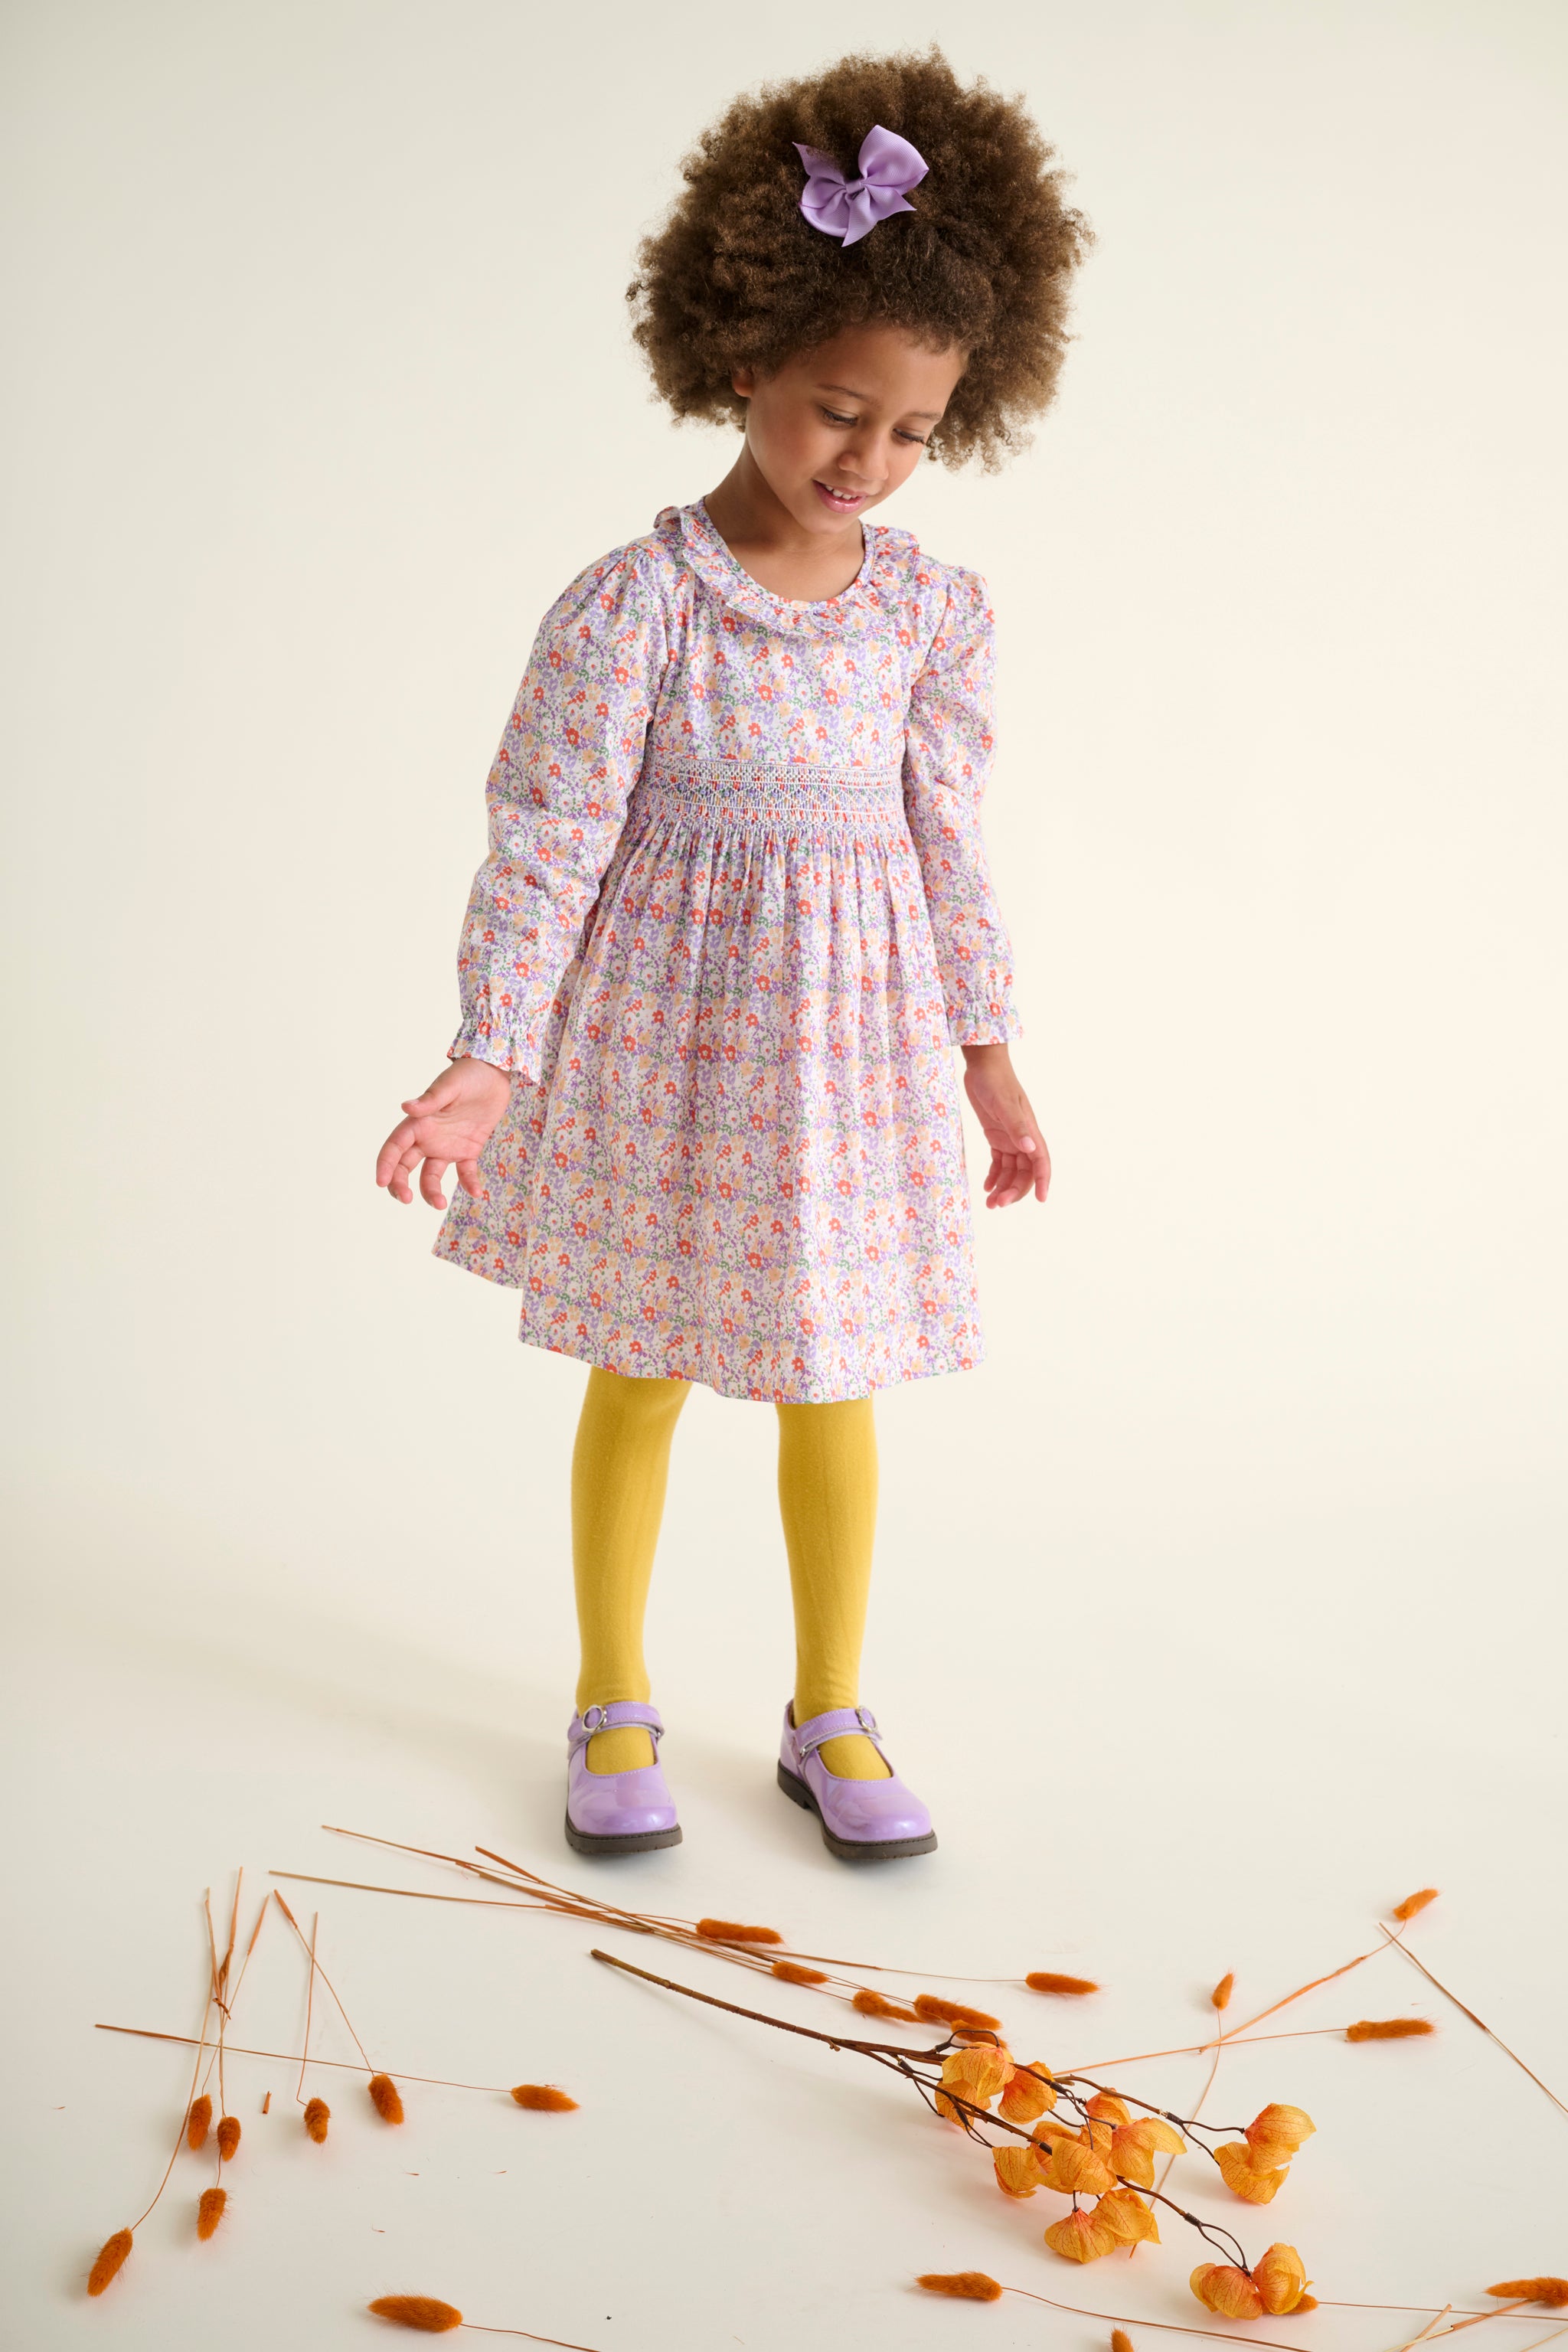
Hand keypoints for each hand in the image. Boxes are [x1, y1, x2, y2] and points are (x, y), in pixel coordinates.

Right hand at [375, 1056, 511, 1207]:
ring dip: (431, 1191)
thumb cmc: (468, 1075)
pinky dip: (469, 1184)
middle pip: (405, 1166)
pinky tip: (476, 1192)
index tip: (382, 1182)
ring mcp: (447, 1146)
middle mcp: (428, 1138)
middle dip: (400, 1184)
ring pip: (431, 1176)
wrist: (495, 1073)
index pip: (394, 1147)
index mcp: (418, 1123)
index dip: (385, 1165)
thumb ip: (429, 1100)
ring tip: (440, 1205)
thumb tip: (406, 1107)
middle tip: (406, 1199)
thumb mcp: (449, 1086)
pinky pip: (464, 1172)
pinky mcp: (468, 1150)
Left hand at [961, 1043, 1050, 1208]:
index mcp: (1030, 1130)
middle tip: (997, 1204)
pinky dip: (994, 1176)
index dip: (1043, 1181)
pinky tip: (986, 1186)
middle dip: (1014, 1190)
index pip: (1041, 1161)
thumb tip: (1030, 1148)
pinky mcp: (997, 1135)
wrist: (983, 1066)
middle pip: (1024, 1172)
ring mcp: (1010, 1137)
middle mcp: (1023, 1137)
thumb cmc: (996, 1082)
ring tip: (989, 1203)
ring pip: (1011, 1171)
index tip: (1041, 1200)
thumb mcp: (1004, 1105)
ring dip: (1003, 1187)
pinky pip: (999, 1162)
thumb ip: (1017, 1127)